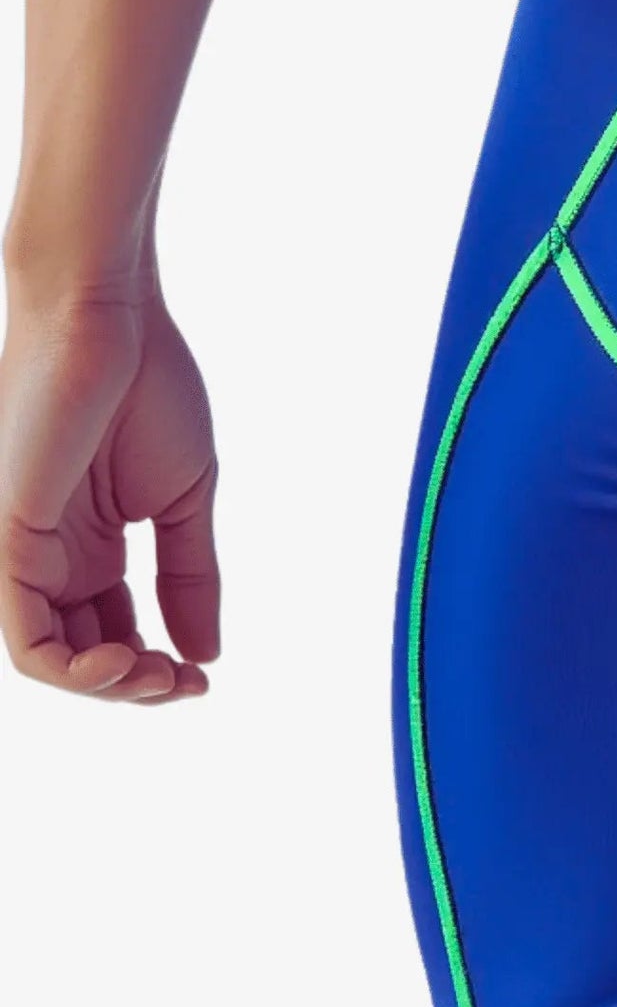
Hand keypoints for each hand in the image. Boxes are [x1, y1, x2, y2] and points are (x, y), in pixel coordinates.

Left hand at [0, 290, 218, 697]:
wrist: (111, 319)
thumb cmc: (149, 387)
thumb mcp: (184, 499)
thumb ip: (191, 575)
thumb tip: (207, 652)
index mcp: (89, 544)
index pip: (110, 633)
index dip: (155, 669)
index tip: (205, 676)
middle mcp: (48, 556)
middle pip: (80, 654)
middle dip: (135, 686)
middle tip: (185, 683)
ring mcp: (22, 550)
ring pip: (46, 657)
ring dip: (105, 687)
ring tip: (157, 675)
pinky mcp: (5, 539)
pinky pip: (21, 635)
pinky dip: (69, 667)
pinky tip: (125, 661)